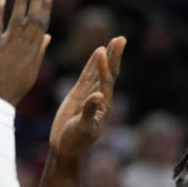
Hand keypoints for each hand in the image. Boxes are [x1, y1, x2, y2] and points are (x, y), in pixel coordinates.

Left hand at [0, 0, 52, 103]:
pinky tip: (1, 0)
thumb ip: (40, 51)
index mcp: (34, 51)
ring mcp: (9, 47)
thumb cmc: (14, 87)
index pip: (42, 24)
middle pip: (34, 19)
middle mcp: (24, 47)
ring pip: (18, 20)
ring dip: (22, 1)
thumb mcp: (31, 70)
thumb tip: (47, 37)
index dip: (45, 7)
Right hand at [49, 36, 125, 158]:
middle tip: (120, 38)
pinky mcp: (80, 94)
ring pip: (99, 71)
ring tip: (113, 41)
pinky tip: (97, 53)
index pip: (106, 81)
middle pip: (109, 73)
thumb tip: (98, 96)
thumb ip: (90, 111)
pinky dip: (93, 64)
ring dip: (106, 57)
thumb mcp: (82, 128)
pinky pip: (88, 75)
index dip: (104, 66)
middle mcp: (100, 98)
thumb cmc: (75, 141)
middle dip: (114, 56)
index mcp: (104, 106)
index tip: (102, 51)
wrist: (66, 148)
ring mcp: (90, 94)